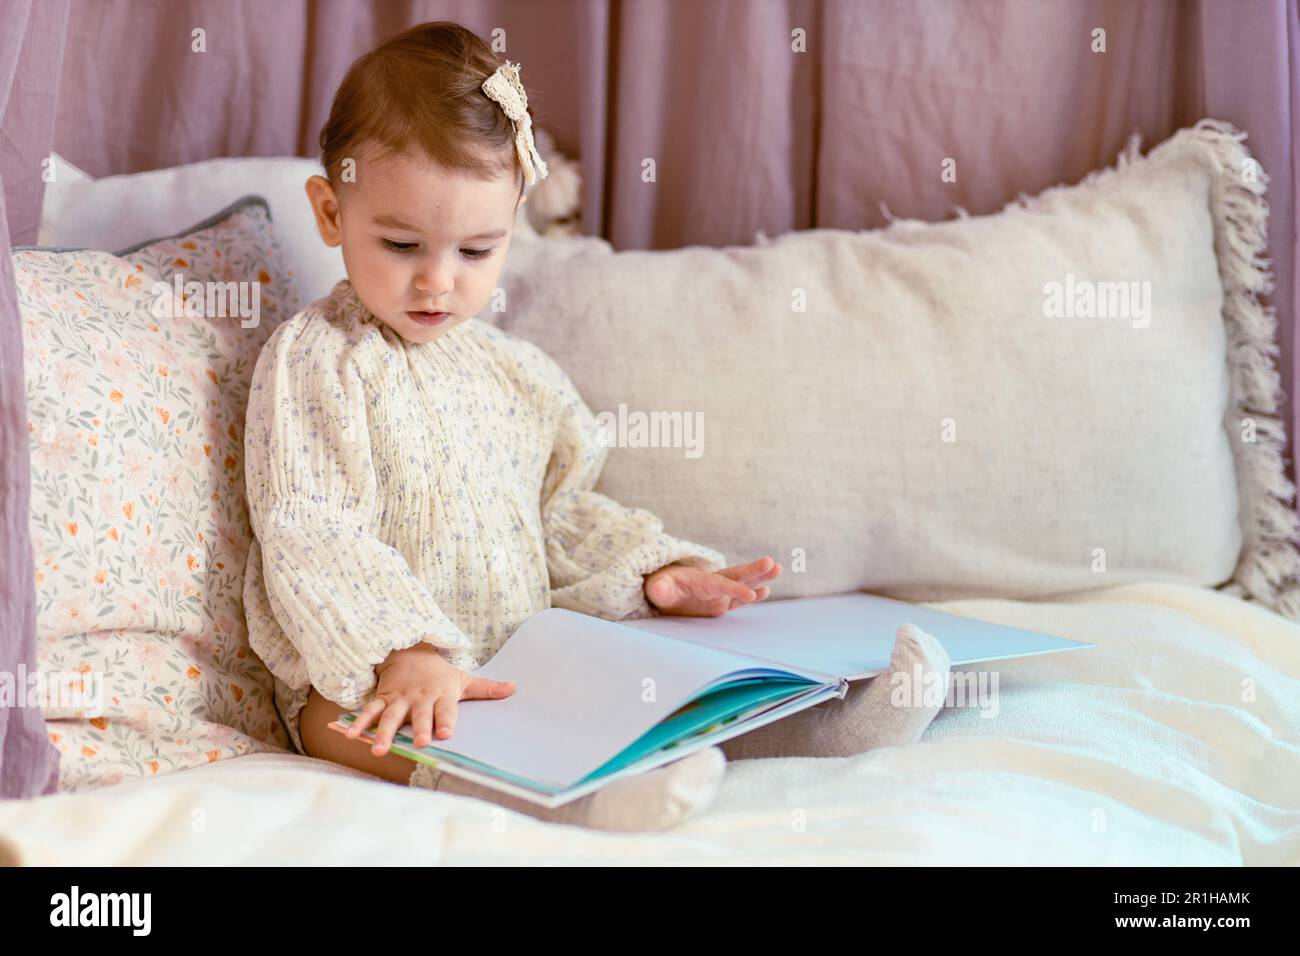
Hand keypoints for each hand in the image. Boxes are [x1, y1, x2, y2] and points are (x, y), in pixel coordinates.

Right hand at [342, 643, 515, 756]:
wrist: (409, 650)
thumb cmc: (439, 673)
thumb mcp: (463, 679)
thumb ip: (486, 689)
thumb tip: (514, 688)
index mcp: (441, 695)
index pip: (446, 710)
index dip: (446, 721)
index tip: (446, 734)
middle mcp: (420, 698)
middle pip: (420, 715)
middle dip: (420, 728)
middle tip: (421, 742)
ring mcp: (399, 699)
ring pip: (392, 717)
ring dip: (385, 733)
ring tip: (378, 749)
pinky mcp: (382, 699)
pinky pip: (370, 712)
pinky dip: (359, 723)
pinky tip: (350, 735)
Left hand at [644, 555, 781, 616]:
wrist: (660, 590)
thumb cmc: (659, 587)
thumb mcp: (656, 588)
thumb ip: (660, 589)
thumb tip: (660, 589)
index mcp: (699, 580)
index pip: (720, 584)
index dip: (734, 588)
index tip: (750, 593)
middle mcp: (712, 584)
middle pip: (736, 576)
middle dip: (753, 570)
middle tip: (772, 563)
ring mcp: (717, 592)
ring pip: (741, 583)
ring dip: (759, 577)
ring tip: (777, 569)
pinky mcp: (719, 602)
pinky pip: (737, 598)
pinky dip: (751, 595)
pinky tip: (765, 591)